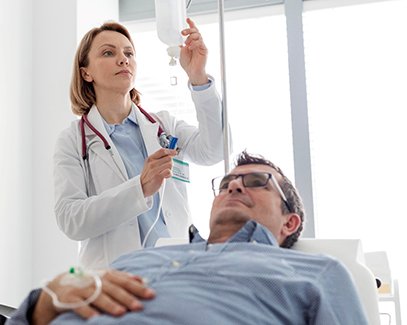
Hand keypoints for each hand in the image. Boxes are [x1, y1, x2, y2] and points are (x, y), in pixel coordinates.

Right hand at [33, 270, 154, 324]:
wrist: (59, 285)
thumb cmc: (88, 282)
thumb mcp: (106, 277)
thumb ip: (123, 278)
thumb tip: (143, 280)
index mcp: (107, 275)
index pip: (126, 281)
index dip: (139, 288)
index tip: (151, 294)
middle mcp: (96, 280)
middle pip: (114, 289)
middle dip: (127, 298)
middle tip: (139, 306)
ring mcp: (83, 289)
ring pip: (99, 297)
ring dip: (110, 305)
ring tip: (121, 313)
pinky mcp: (70, 298)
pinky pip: (80, 306)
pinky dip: (87, 312)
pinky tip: (96, 319)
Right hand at [140, 148, 176, 196]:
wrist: (142, 186)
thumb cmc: (149, 176)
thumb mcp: (151, 164)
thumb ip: (160, 159)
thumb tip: (171, 154)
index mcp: (150, 159)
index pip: (162, 151)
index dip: (170, 151)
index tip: (174, 152)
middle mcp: (152, 163)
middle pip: (169, 158)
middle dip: (170, 163)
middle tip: (166, 168)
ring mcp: (154, 169)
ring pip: (170, 164)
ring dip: (170, 169)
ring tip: (164, 172)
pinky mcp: (158, 176)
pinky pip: (169, 171)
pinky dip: (169, 174)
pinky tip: (165, 176)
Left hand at [180, 18, 208, 85]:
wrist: (192, 72)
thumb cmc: (187, 64)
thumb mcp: (181, 52)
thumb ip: (181, 45)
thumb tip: (179, 39)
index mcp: (191, 42)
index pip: (192, 31)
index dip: (191, 24)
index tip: (187, 19)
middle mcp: (197, 43)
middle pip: (195, 31)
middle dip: (189, 29)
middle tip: (182, 33)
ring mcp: (201, 46)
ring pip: (198, 35)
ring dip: (191, 37)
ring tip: (187, 43)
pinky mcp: (204, 50)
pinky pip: (200, 42)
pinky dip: (194, 43)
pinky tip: (190, 47)